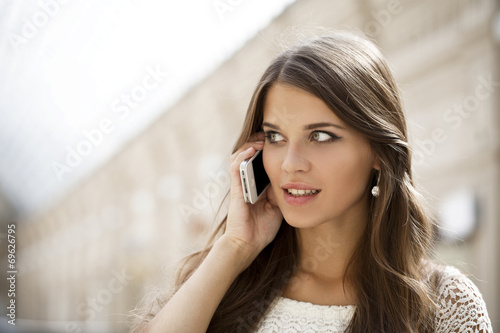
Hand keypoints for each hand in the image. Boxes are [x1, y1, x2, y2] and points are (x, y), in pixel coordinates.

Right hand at [223, 133, 282, 262]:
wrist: (248, 244)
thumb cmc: (261, 230)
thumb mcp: (276, 208)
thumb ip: (279, 193)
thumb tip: (286, 178)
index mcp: (257, 187)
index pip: (259, 162)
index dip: (265, 151)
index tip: (277, 142)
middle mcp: (247, 183)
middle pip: (248, 156)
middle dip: (257, 143)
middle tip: (268, 136)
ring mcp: (240, 185)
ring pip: (239, 157)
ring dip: (249, 146)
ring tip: (260, 140)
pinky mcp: (236, 189)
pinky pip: (236, 168)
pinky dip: (242, 157)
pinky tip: (251, 150)